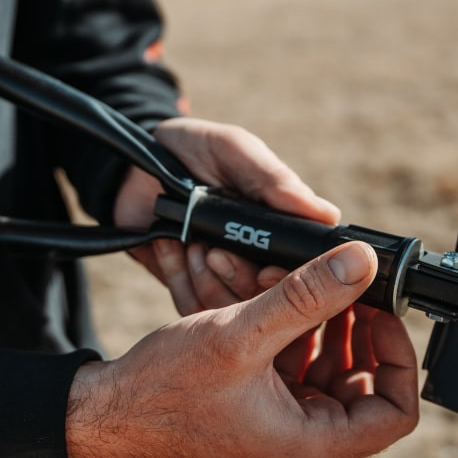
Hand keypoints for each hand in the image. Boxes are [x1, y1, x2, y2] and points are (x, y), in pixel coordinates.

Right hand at [66, 242, 418, 457]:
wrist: (108, 411)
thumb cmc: (165, 390)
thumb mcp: (242, 333)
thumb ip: (307, 296)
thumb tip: (362, 263)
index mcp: (312, 445)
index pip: (396, 411)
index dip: (400, 358)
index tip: (381, 312)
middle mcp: (305, 442)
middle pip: (366, 383)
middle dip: (357, 329)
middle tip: (344, 287)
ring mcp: (285, 424)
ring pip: (332, 367)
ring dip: (324, 322)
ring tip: (303, 280)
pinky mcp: (265, 406)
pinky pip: (300, 365)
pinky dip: (295, 330)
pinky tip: (276, 294)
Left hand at [114, 117, 339, 314]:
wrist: (132, 164)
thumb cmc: (194, 149)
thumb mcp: (235, 151)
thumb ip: (274, 180)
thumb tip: (326, 214)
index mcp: (282, 227)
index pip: (304, 267)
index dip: (291, 278)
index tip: (268, 270)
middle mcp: (259, 256)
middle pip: (269, 299)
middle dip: (241, 279)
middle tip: (218, 253)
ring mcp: (224, 276)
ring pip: (231, 309)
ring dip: (207, 277)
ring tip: (192, 243)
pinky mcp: (190, 288)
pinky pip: (192, 307)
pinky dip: (178, 276)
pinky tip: (168, 244)